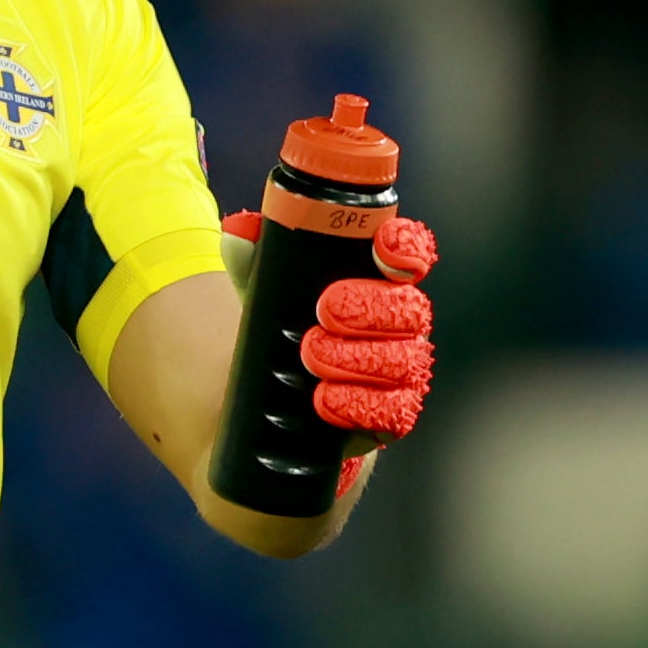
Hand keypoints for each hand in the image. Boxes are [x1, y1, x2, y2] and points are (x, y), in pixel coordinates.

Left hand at [223, 208, 438, 441]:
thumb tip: (238, 232)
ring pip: (404, 359)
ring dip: (358, 357)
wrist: (276, 407)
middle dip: (369, 306)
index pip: (408, 255)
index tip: (383, 247)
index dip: (405, 247)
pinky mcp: (393, 414)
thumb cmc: (287, 337)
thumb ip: (253, 264)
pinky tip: (326, 400)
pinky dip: (358, 403)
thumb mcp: (265, 298)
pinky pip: (396, 410)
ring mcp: (401, 369)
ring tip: (313, 357)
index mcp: (376, 284)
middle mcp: (398, 325)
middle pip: (409, 307)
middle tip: (325, 310)